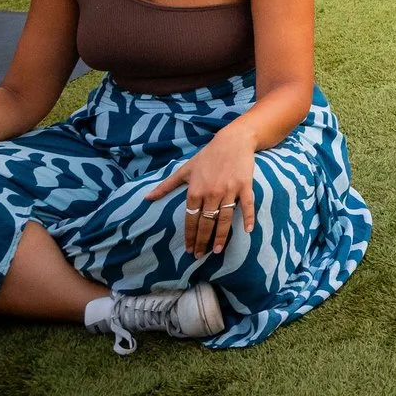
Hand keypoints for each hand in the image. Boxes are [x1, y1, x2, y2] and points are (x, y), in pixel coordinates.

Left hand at [148, 132, 256, 254]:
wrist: (233, 140)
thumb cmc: (208, 155)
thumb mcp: (185, 170)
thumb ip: (166, 186)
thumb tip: (147, 198)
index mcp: (195, 191)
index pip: (190, 219)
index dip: (190, 235)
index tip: (189, 249)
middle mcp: (210, 193)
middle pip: (205, 222)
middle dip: (202, 241)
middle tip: (200, 256)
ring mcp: (228, 190)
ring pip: (224, 218)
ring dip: (220, 236)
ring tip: (216, 250)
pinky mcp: (244, 186)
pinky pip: (246, 205)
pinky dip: (247, 218)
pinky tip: (247, 231)